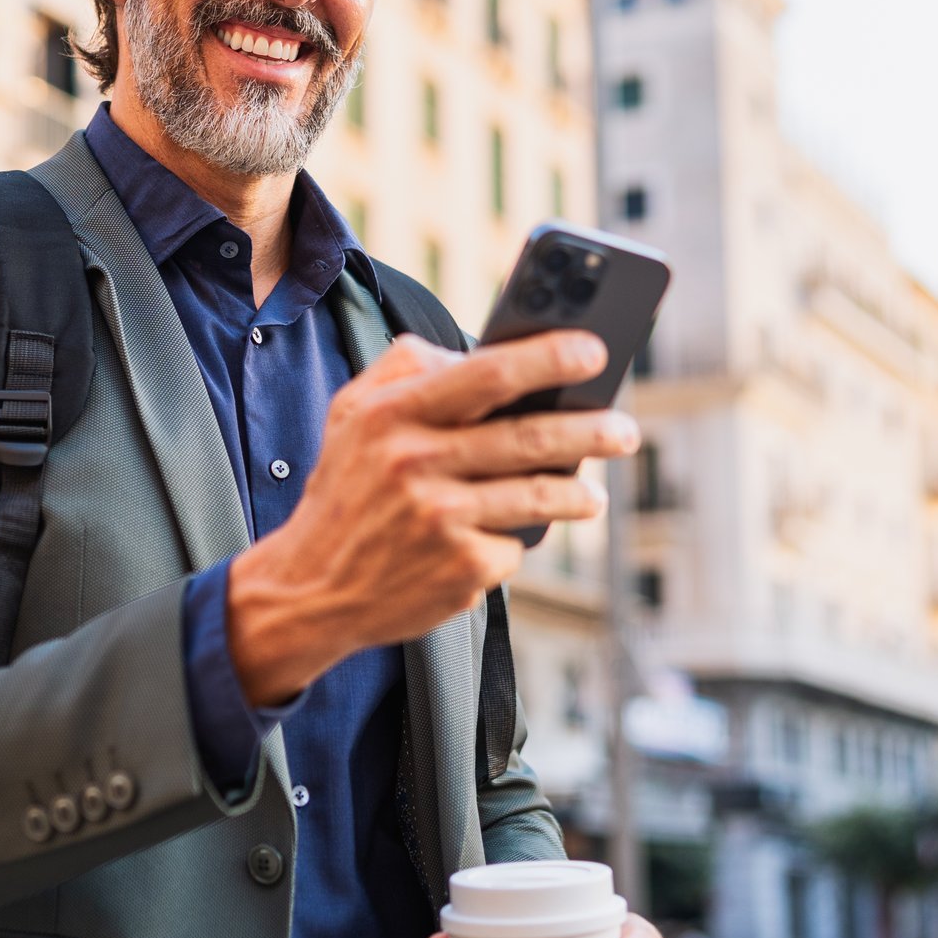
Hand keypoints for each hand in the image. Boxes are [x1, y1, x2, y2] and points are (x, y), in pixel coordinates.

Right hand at [224, 330, 639, 704]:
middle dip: (591, 429)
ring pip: (538, 496)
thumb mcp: (351, 415)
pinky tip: (506, 540)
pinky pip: (514, 546)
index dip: (547, 358)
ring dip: (579, 494)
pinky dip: (515, 541)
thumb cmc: (346, 490)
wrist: (312, 587)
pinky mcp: (461, 571)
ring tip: (593, 494)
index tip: (594, 350)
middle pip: (528, 438)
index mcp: (393, 415)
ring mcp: (442, 521)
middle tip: (625, 429)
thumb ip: (405, 368)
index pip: (486, 375)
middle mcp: (417, 464)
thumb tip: (478, 351)